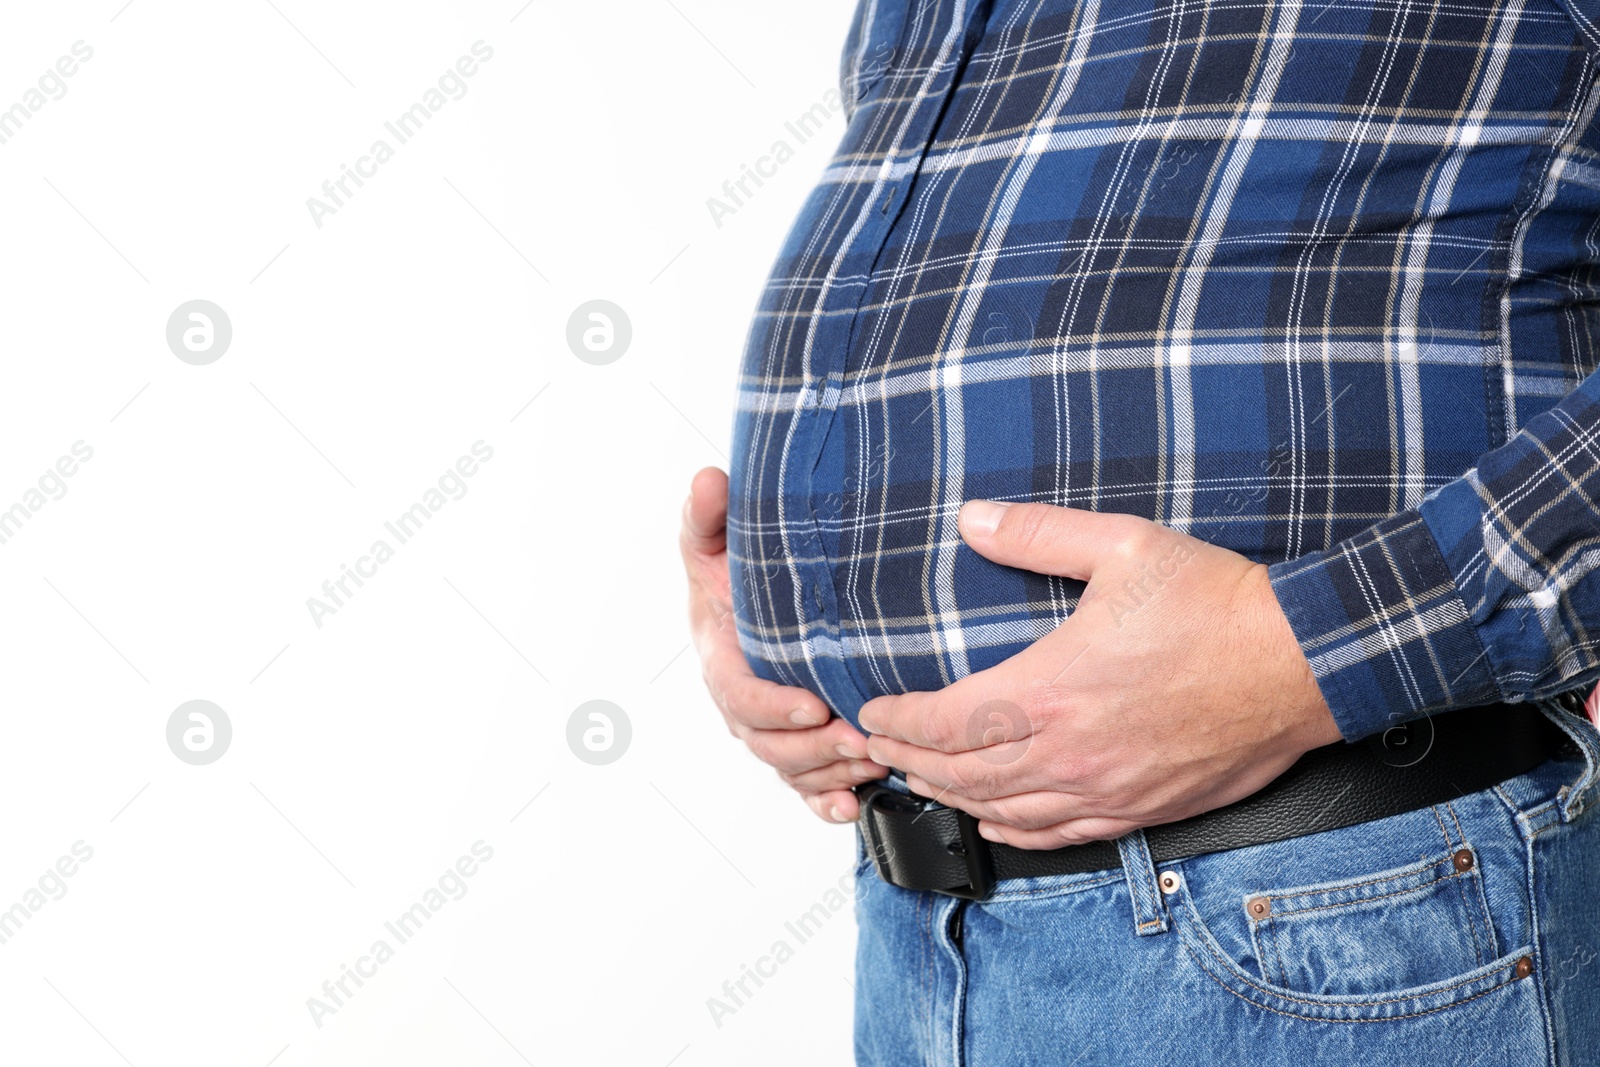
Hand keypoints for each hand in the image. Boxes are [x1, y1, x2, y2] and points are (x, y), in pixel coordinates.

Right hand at [682, 467, 887, 822]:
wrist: (761, 599)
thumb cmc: (736, 574)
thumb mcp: (716, 540)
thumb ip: (708, 514)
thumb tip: (708, 481)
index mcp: (722, 660)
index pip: (741, 696)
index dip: (774, 706)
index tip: (813, 704)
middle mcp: (744, 704)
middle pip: (771, 745)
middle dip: (815, 749)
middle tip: (859, 739)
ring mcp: (771, 730)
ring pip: (794, 770)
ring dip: (831, 773)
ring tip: (873, 762)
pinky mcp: (799, 747)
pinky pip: (807, 787)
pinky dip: (828, 802)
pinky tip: (851, 805)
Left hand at [857, 501, 1340, 848]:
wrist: (1302, 662)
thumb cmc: (1217, 605)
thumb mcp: (1121, 546)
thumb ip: (1036, 534)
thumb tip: (971, 519)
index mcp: (1052, 690)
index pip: (945, 722)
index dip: (898, 721)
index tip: (871, 712)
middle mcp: (1070, 753)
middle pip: (961, 775)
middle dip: (910, 762)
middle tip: (877, 748)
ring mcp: (1106, 790)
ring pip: (1004, 812)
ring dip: (951, 798)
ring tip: (919, 781)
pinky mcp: (1142, 808)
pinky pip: (1060, 834)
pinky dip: (1013, 831)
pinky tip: (996, 823)